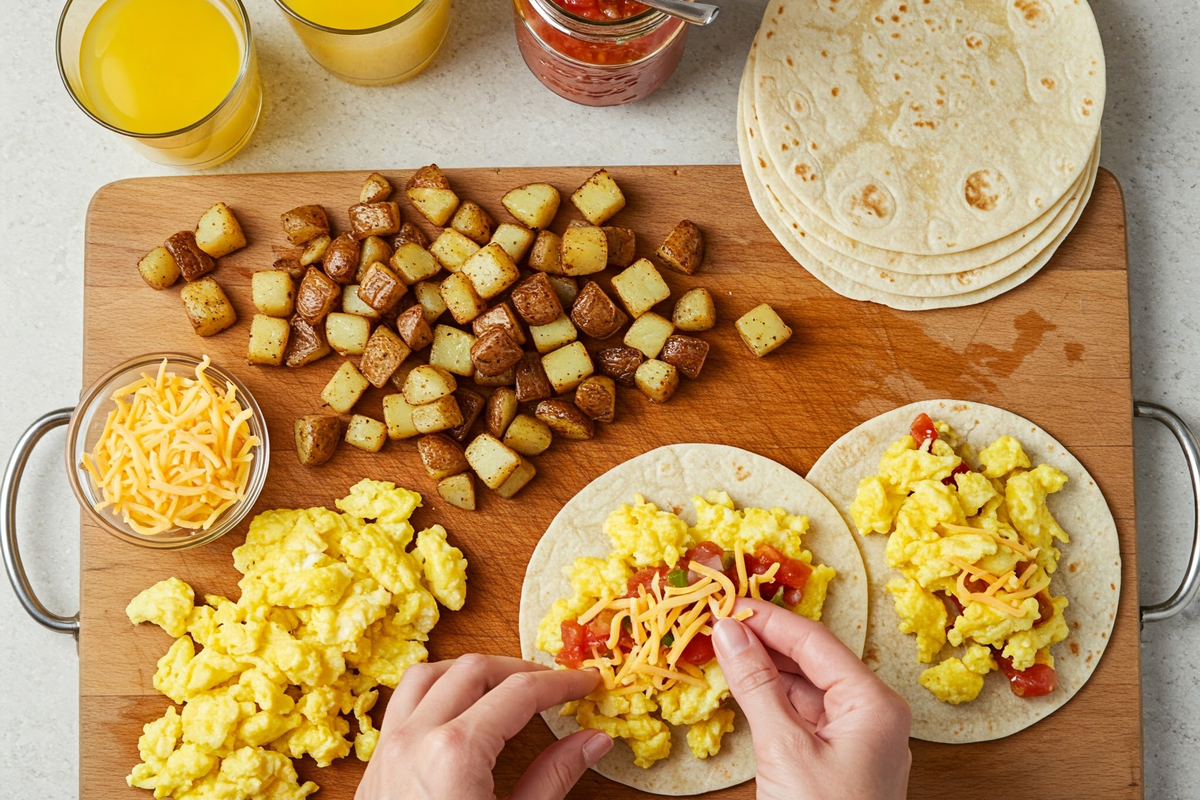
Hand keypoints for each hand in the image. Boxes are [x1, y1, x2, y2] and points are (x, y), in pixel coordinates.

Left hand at [356, 654, 611, 799]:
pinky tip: (458, 709)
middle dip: (520, 670)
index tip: (586, 685)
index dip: (560, 684)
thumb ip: (554, 778)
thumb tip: (594, 741)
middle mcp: (415, 739)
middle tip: (555, 686)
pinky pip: (402, 703)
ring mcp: (387, 748)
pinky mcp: (373, 765)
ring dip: (470, 671)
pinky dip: (434, 690)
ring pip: (428, 674)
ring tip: (505, 686)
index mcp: (455, 753)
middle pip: (473, 670)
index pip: (519, 693)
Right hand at [713, 599, 911, 799]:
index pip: (814, 641)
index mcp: (874, 703)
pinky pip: (802, 715)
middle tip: (717, 620)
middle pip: (812, 659)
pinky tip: (741, 685)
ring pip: (804, 686)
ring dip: (763, 667)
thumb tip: (729, 630)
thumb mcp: (784, 748)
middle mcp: (871, 714)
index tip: (726, 601)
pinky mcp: (835, 761)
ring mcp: (854, 739)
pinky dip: (770, 698)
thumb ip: (755, 684)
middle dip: (764, 639)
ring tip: (722, 646)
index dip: (767, 618)